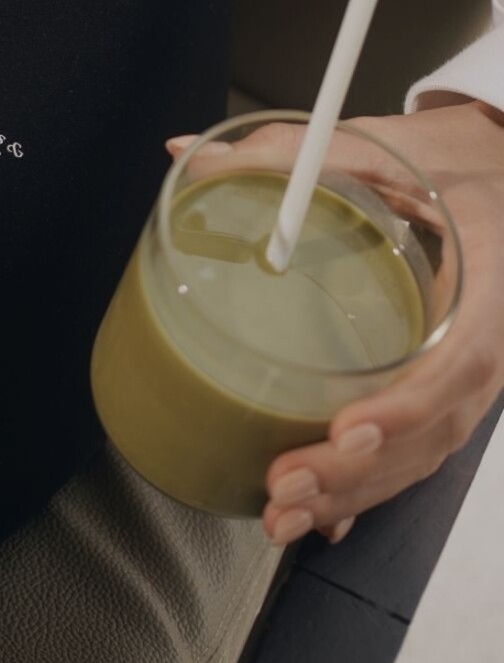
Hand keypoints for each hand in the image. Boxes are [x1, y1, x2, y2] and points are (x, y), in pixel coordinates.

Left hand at [165, 102, 503, 545]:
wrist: (497, 173)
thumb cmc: (450, 160)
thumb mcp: (381, 143)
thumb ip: (289, 150)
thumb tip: (190, 157)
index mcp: (488, 276)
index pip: (463, 356)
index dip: (408, 404)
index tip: (349, 427)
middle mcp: (487, 337)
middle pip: (435, 426)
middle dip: (360, 469)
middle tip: (287, 482)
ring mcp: (469, 370)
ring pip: (423, 452)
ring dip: (356, 493)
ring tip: (283, 514)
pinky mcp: (446, 388)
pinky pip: (416, 451)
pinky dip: (370, 490)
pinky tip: (325, 519)